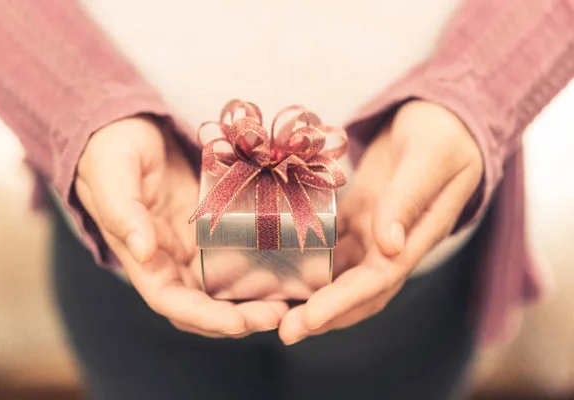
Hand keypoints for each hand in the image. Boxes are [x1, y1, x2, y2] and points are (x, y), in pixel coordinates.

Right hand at [75, 116, 287, 337]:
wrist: (129, 129)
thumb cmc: (113, 151)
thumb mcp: (114, 174)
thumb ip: (123, 212)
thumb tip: (144, 253)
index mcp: (142, 258)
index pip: (172, 302)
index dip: (205, 318)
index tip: (240, 323)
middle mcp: (169, 261)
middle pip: (204, 306)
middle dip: (238, 319)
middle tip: (277, 315)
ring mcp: (193, 247)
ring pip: (223, 290)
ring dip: (252, 303)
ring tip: (288, 303)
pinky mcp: (213, 229)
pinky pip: (236, 259)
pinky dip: (258, 273)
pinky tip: (284, 272)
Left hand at [279, 100, 483, 343]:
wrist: (439, 117)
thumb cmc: (443, 132)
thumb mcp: (430, 157)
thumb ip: (408, 198)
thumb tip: (388, 245)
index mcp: (417, 235)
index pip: (379, 280)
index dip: (344, 303)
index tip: (308, 319)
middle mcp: (392, 242)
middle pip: (356, 290)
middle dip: (322, 314)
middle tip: (283, 329)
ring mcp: (373, 230)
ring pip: (340, 274)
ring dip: (311, 294)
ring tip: (276, 308)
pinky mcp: (356, 215)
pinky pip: (329, 244)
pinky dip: (307, 260)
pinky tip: (280, 266)